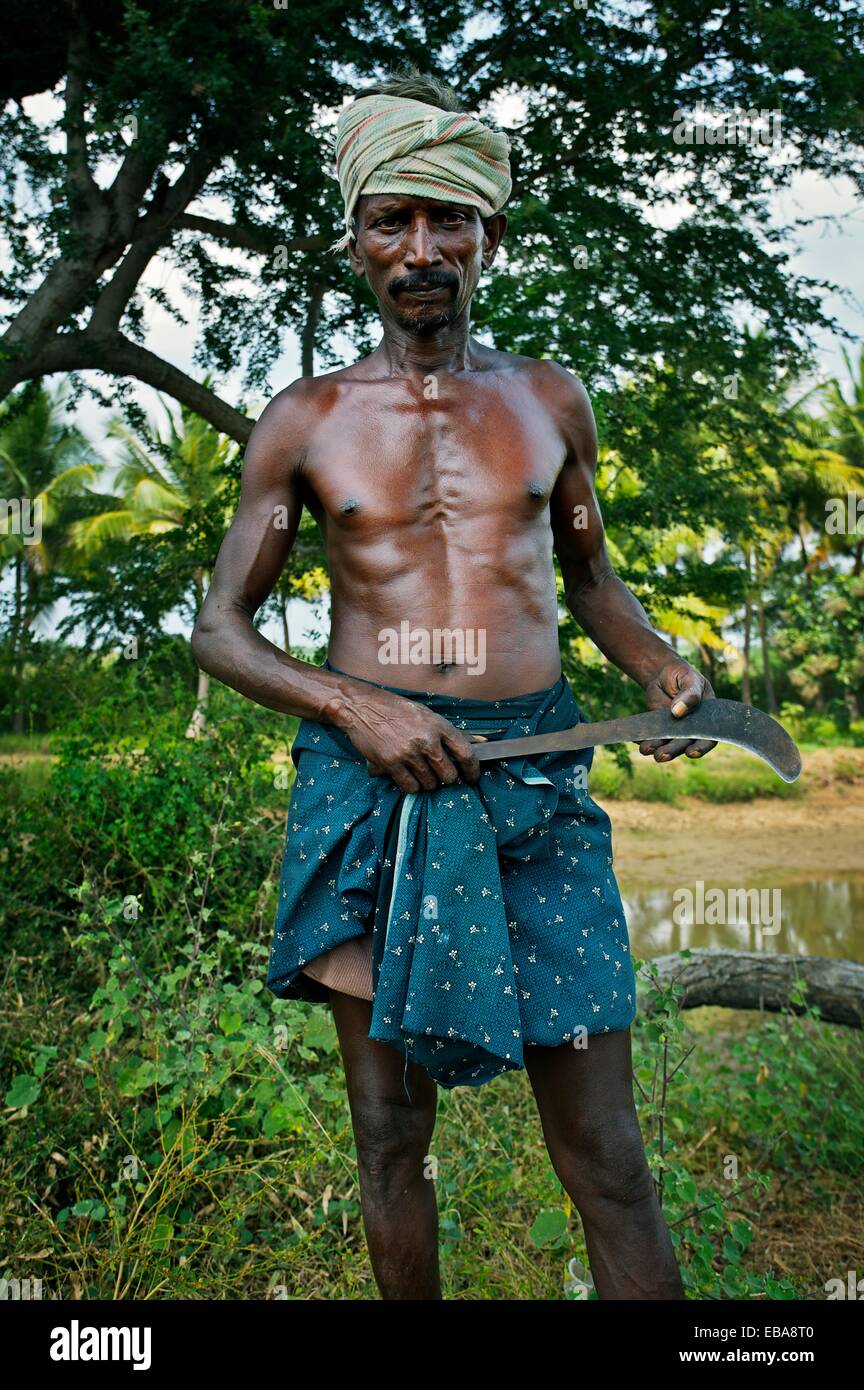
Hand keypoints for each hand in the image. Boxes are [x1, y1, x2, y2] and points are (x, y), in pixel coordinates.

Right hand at [335, 690, 481, 792]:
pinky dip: (411, 786)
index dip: (472, 770)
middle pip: (449, 774)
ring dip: (428, 783)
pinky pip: (410, 786)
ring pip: (430, 783)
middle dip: (447, 779)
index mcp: (438, 725)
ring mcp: (408, 753)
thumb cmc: (394, 710)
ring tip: (420, 772)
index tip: (472, 777)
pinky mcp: (391, 764)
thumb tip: (475, 743)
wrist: (361, 708)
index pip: (466, 753)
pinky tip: (407, 776)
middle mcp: (426, 740)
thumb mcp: (424, 714)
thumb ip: (445, 732)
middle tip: (441, 776)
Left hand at [637, 659, 717, 762]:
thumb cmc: (684, 675)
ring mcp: (675, 729)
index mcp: (707, 719)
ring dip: (657, 748)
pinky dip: (644, 738)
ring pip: (667, 743)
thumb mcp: (691, 680)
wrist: (663, 674)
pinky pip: (652, 736)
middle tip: (661, 755)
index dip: (701, 747)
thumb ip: (689, 694)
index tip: (691, 752)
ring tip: (646, 749)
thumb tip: (678, 712)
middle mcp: (692, 728)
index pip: (708, 737)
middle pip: (684, 744)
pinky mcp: (659, 727)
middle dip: (672, 751)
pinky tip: (636, 739)